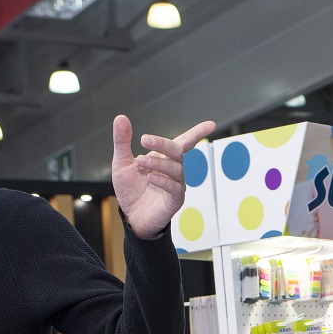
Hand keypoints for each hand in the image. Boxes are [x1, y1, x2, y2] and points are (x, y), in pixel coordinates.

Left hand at [111, 116, 216, 239]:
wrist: (131, 216)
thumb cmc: (130, 189)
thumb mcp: (122, 163)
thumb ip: (122, 141)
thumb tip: (121, 117)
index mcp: (163, 158)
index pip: (184, 142)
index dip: (197, 133)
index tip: (211, 125)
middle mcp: (173, 170)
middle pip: (178, 151)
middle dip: (163, 143)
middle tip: (144, 139)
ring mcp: (176, 185)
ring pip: (176, 169)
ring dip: (158, 163)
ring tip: (139, 162)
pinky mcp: (175, 200)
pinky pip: (174, 188)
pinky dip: (163, 181)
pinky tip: (150, 178)